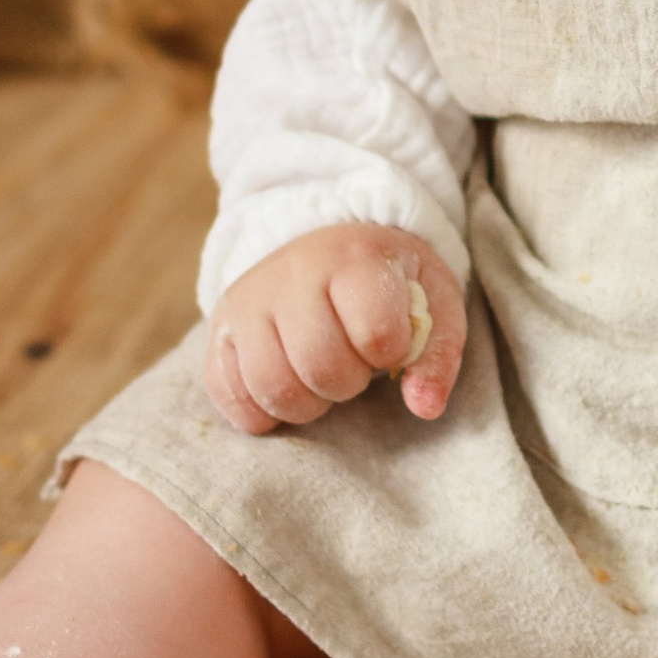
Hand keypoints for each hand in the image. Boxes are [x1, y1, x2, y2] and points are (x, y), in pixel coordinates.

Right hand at [206, 225, 465, 436]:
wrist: (326, 246)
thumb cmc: (387, 283)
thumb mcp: (433, 302)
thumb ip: (437, 355)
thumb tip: (424, 409)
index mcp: (353, 258)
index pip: (377, 333)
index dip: (390, 353)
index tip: (390, 341)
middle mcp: (291, 274)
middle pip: (321, 368)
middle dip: (348, 383)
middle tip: (354, 362)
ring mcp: (248, 301)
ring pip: (272, 388)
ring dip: (307, 402)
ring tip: (321, 376)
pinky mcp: (219, 329)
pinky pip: (227, 394)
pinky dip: (260, 410)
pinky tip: (287, 388)